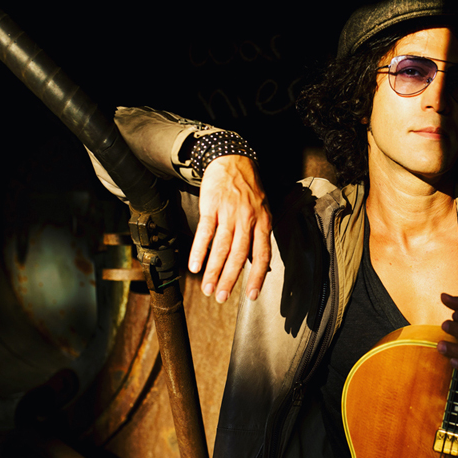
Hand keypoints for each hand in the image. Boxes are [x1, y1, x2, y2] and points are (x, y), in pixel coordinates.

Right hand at [189, 155, 271, 302]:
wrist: (233, 160)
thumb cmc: (249, 189)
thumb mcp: (262, 211)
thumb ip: (258, 237)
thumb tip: (256, 264)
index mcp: (263, 223)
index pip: (263, 255)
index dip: (257, 277)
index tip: (251, 296)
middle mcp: (248, 220)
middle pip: (239, 256)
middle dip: (229, 279)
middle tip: (220, 297)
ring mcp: (229, 213)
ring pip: (221, 248)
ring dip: (212, 270)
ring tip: (206, 288)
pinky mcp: (212, 206)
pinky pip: (205, 232)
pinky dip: (199, 251)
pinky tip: (194, 265)